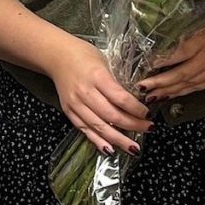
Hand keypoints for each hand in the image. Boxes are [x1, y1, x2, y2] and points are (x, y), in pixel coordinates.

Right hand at [49, 36, 151, 154]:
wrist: (56, 56)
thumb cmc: (83, 55)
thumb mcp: (104, 62)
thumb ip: (116, 82)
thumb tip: (134, 101)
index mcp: (97, 76)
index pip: (120, 98)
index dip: (136, 109)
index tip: (148, 114)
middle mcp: (85, 92)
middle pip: (112, 115)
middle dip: (133, 125)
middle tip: (147, 129)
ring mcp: (76, 104)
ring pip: (100, 127)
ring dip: (119, 139)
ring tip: (133, 148)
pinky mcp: (69, 111)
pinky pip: (85, 130)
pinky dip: (98, 141)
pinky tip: (110, 149)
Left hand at [136, 19, 204, 102]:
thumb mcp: (191, 23)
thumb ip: (175, 35)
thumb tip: (152, 46)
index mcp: (202, 41)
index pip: (182, 53)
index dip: (165, 61)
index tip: (149, 65)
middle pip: (183, 73)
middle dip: (161, 82)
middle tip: (143, 86)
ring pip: (188, 84)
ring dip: (168, 91)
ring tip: (151, 95)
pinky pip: (196, 88)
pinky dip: (180, 92)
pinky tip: (167, 95)